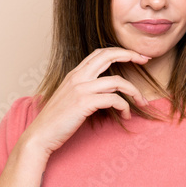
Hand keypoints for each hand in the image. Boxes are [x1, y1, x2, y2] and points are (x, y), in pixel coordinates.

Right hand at [19, 47, 150, 156]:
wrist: (40, 135)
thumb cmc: (56, 121)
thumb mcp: (70, 98)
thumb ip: (85, 89)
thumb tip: (107, 90)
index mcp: (74, 74)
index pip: (99, 53)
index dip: (119, 51)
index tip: (135, 55)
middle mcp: (77, 77)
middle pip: (108, 55)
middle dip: (130, 55)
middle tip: (145, 60)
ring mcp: (80, 89)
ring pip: (117, 82)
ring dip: (134, 92)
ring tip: (141, 102)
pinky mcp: (84, 103)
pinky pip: (114, 100)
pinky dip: (124, 107)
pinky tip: (125, 115)